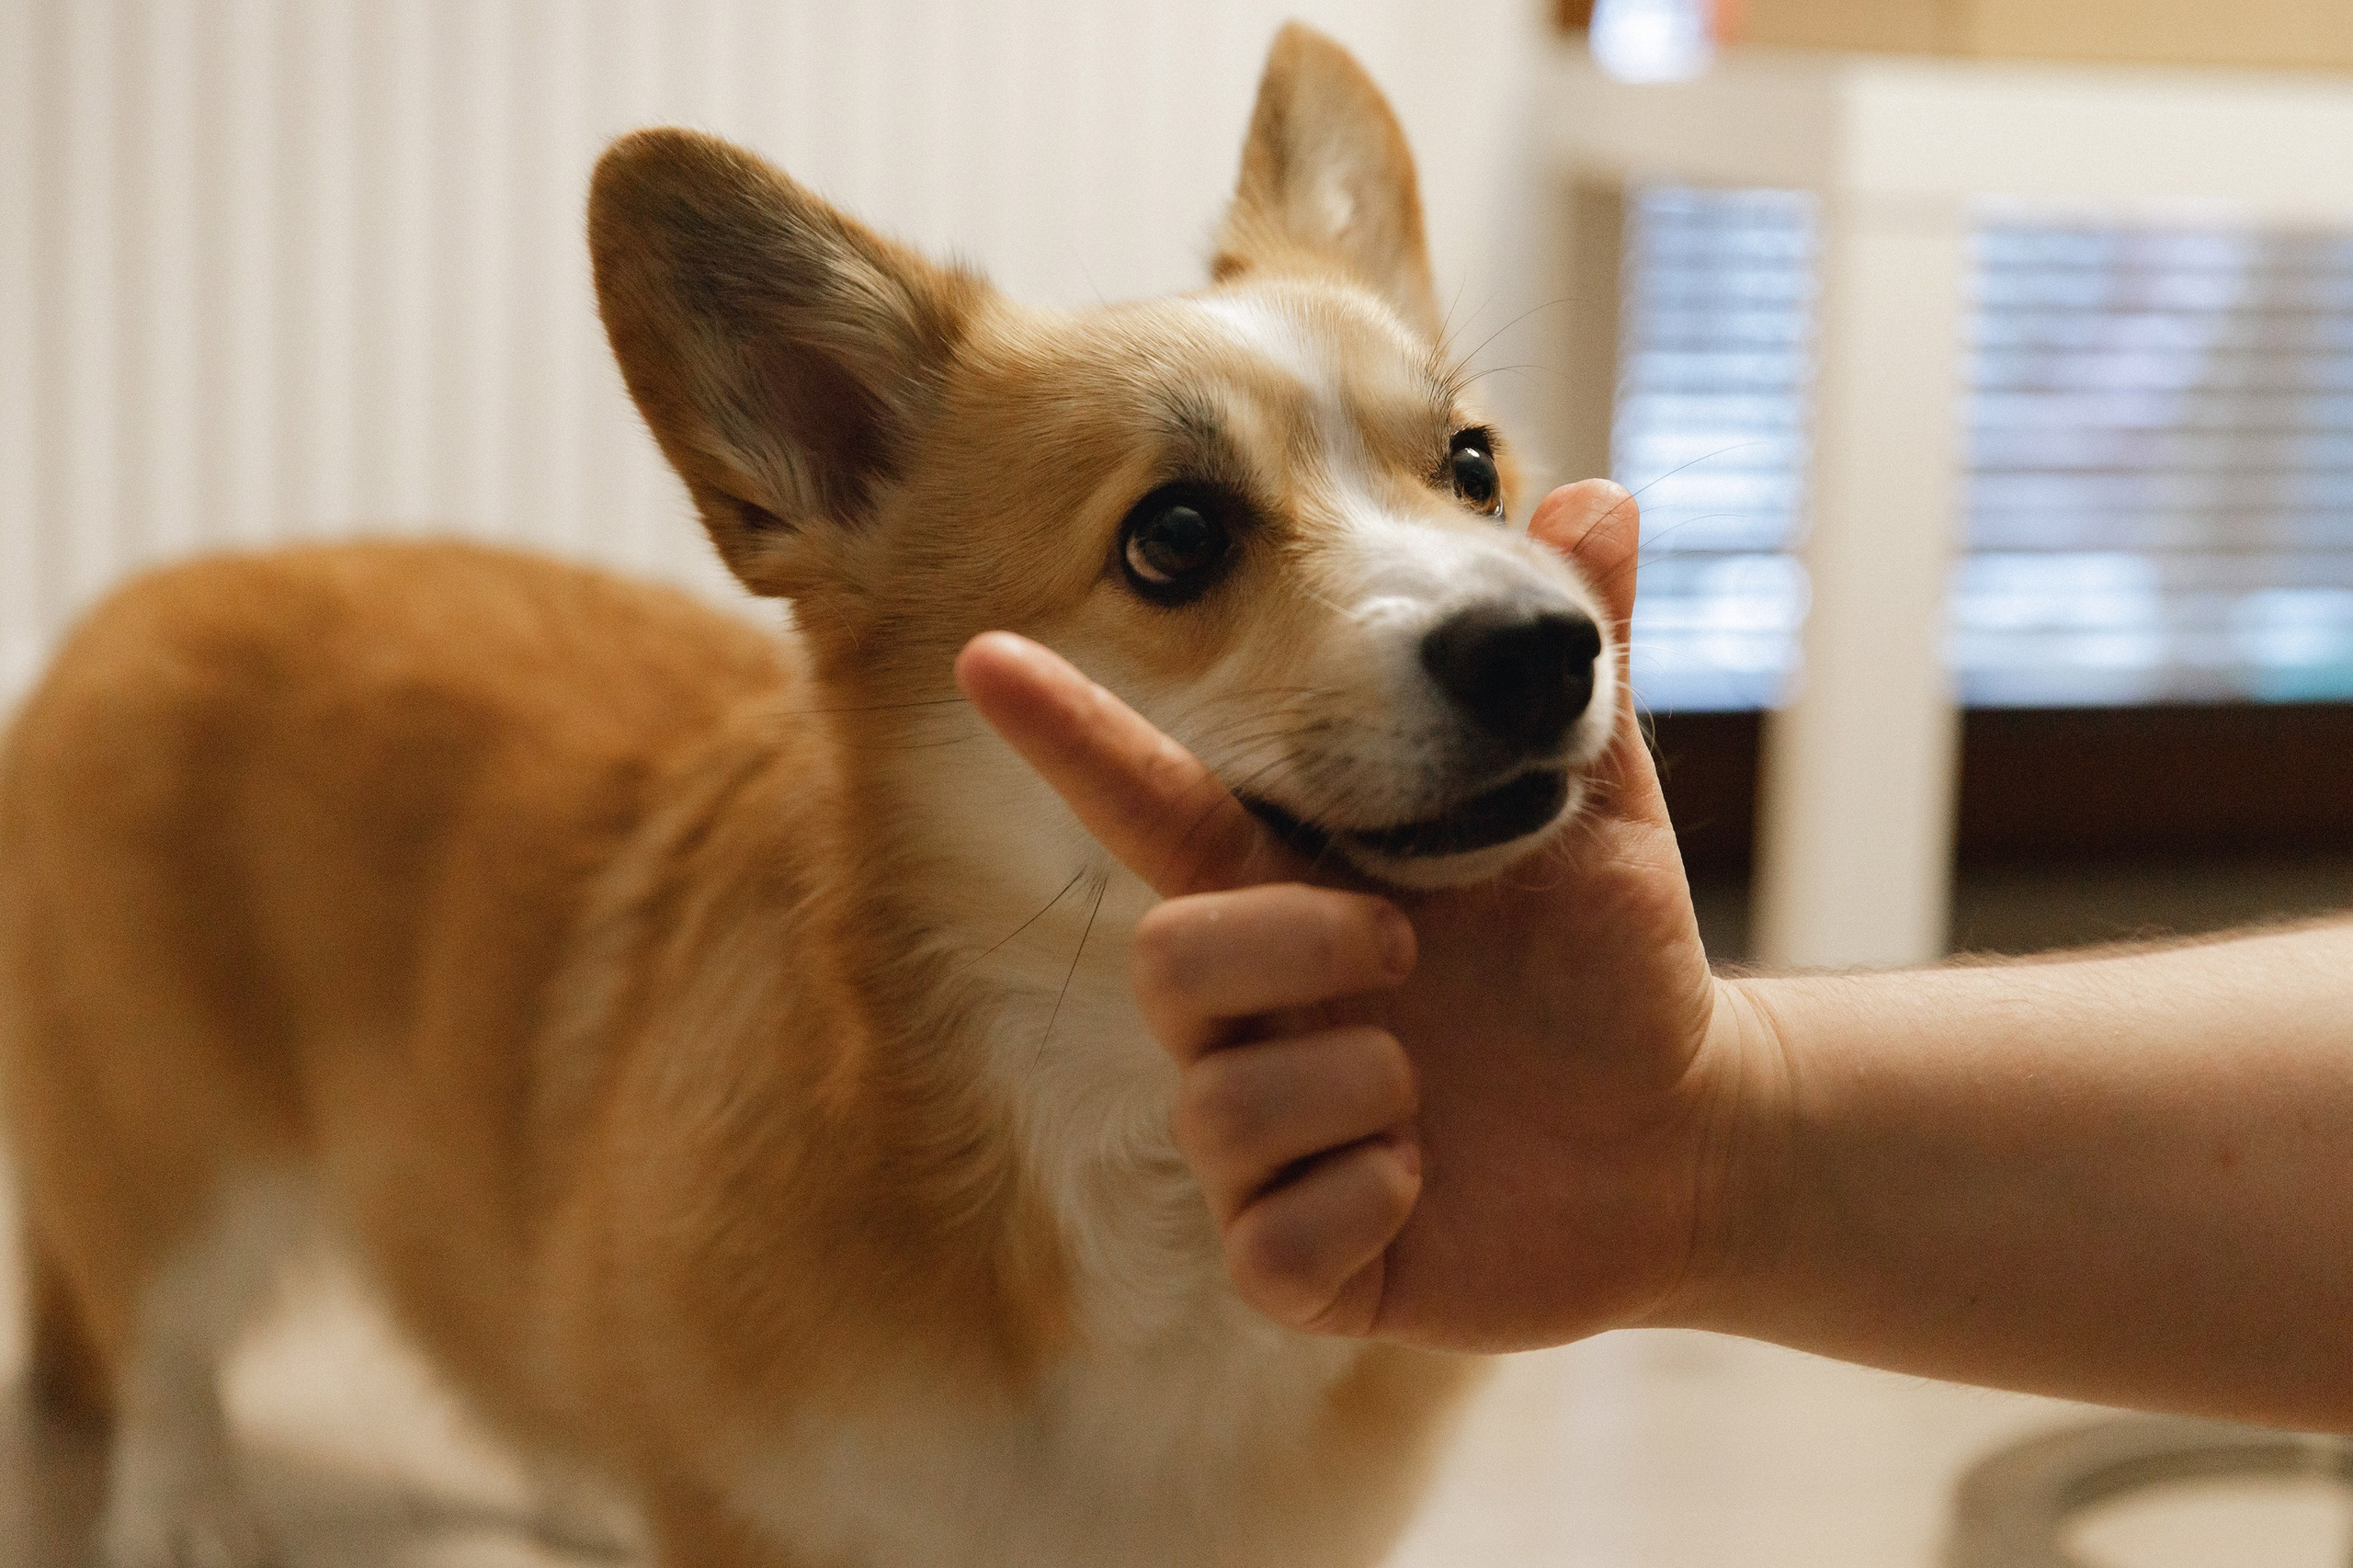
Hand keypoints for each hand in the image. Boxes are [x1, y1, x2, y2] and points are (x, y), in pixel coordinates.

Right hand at [957, 482, 1765, 1352]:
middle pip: (1165, 961)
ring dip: (1353, 1080)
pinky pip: (1272, 1246)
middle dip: (1285, 944)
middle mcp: (1256, 1008)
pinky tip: (1429, 1181)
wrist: (1685, 1129)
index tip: (990, 656)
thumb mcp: (1599, 806)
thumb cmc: (1610, 960)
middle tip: (1407, 951)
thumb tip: (1599, 489)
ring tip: (1435, 1082)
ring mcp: (1270, 1134)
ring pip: (1217, 1105)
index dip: (1072, 737)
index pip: (1150, 807)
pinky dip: (1363, 1203)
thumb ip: (1576, 662)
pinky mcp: (1307, 1257)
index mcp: (1292, 889)